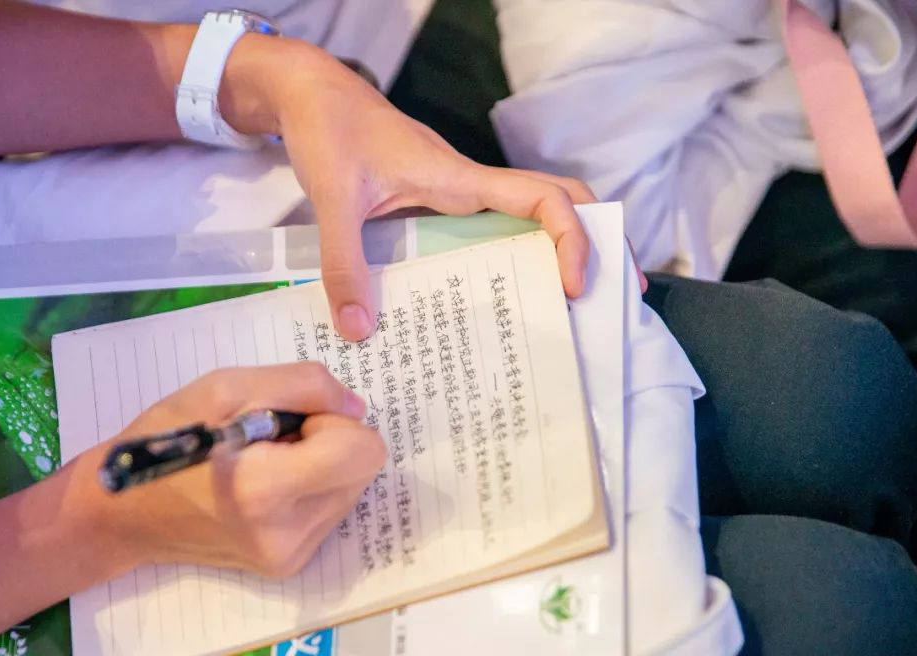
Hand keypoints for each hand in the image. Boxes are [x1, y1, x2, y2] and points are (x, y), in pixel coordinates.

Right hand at [72, 362, 385, 577]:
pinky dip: (311, 487)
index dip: (335, 420)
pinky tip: (267, 482)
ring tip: (266, 459)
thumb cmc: (166, 438)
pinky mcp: (289, 565)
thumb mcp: (227, 387)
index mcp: (266, 490)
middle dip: (330, 440)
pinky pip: (332, 509)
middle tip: (274, 435)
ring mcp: (290, 557)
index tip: (292, 416)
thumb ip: (303, 386)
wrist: (123, 512)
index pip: (363, 451)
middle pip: (364, 469)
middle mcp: (287, 535)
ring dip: (322, 463)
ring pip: (353, 488)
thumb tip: (356, 408)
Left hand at [221, 36, 594, 340]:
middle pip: (557, 204)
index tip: (573, 286)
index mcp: (460, 179)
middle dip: (593, 245)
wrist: (311, 96)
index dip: (573, 238)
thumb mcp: (333, 199)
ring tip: (565, 315)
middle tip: (606, 301)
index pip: (544, 197)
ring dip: (553, 255)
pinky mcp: (437, 204)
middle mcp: (469, 187)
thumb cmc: (329, 131)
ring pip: (527, 219)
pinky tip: (489, 302)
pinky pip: (486, 231)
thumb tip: (359, 330)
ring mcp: (457, 195)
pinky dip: (505, 260)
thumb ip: (343, 263)